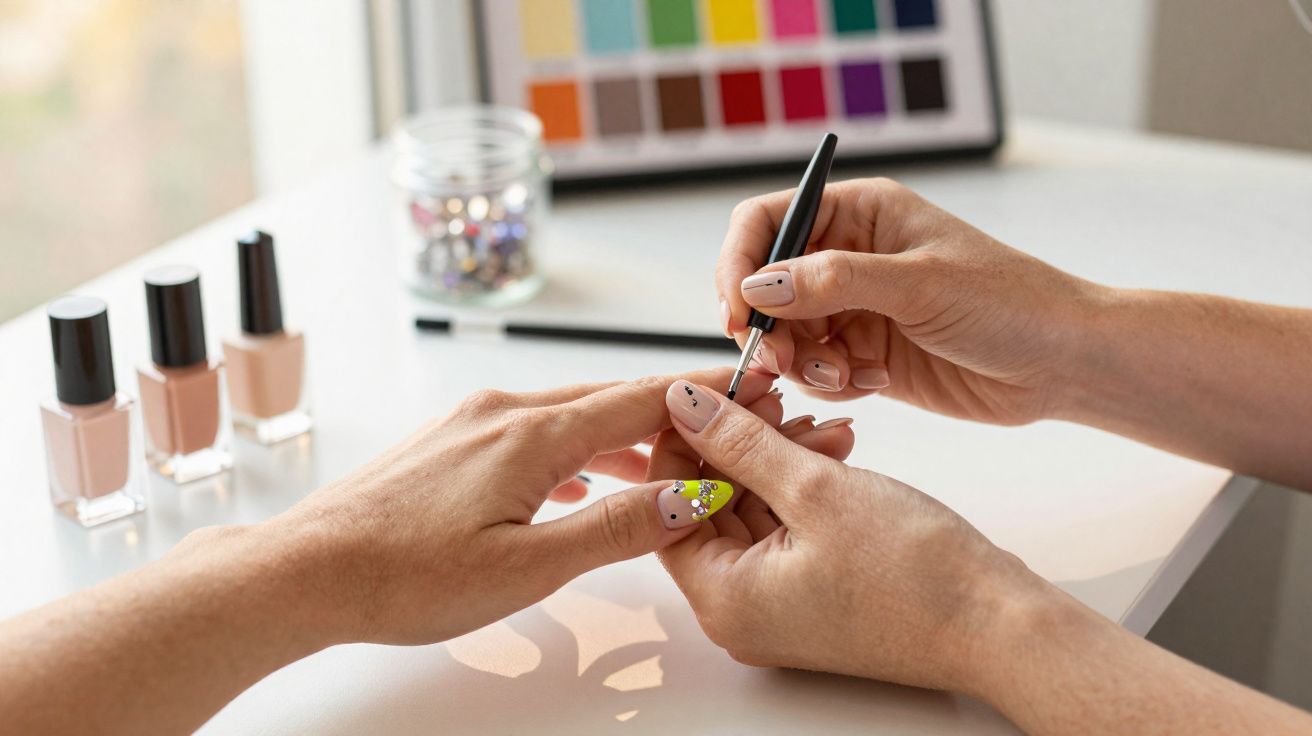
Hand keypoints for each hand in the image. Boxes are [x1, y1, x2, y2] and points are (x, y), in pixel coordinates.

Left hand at [259, 368, 844, 646]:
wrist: (308, 569)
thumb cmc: (405, 575)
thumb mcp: (528, 568)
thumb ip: (614, 529)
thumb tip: (687, 498)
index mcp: (532, 434)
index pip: (641, 400)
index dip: (701, 396)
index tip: (748, 388)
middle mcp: (503, 410)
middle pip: (608, 400)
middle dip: (668, 414)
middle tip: (720, 424)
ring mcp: (471, 421)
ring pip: (568, 416)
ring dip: (619, 437)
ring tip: (661, 468)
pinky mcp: (449, 440)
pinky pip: (531, 430)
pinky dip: (572, 449)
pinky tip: (578, 481)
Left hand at [651, 379, 1049, 692]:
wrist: (996, 625)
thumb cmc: (916, 574)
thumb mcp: (815, 488)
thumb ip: (741, 441)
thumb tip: (684, 405)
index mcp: (723, 599)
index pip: (669, 506)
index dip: (684, 441)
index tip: (707, 393)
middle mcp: (740, 612)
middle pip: (710, 506)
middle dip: (740, 443)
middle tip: (768, 394)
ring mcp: (778, 606)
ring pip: (752, 511)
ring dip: (778, 457)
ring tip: (817, 418)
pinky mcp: (813, 595)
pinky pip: (786, 528)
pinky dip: (803, 486)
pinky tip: (835, 445)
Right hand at [718, 178, 1100, 423]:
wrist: (1063, 363)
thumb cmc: (1011, 302)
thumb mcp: (920, 283)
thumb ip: (835, 281)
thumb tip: (760, 284)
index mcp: (860, 213)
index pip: (766, 221)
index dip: (740, 263)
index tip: (739, 311)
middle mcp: (849, 256)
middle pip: (765, 285)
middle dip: (768, 327)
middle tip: (785, 361)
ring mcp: (855, 308)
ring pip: (786, 335)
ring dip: (803, 362)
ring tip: (848, 375)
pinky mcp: (864, 355)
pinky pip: (816, 372)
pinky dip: (831, 384)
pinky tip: (876, 382)